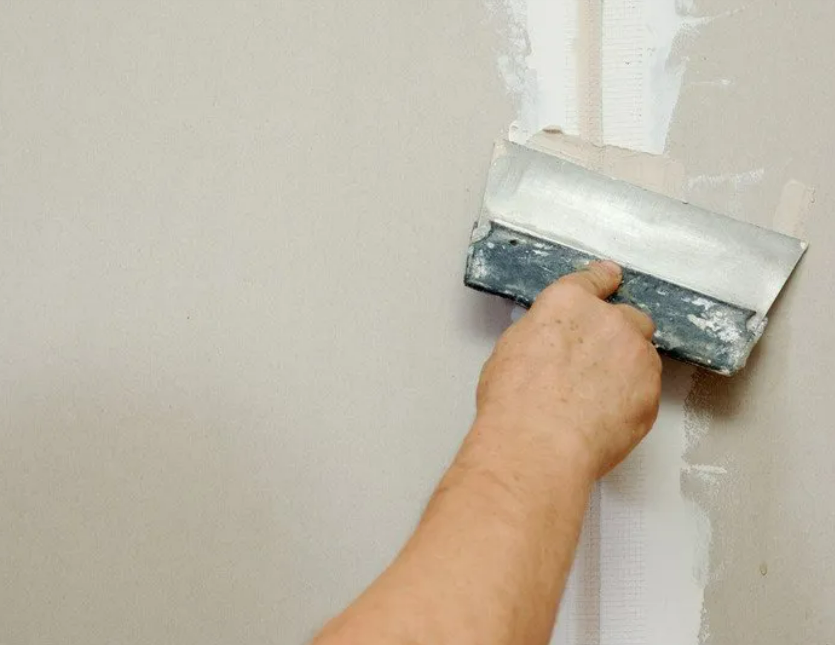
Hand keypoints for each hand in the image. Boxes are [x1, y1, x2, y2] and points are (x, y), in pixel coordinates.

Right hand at [475, 261, 661, 477]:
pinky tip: (604, 417)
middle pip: (629, 317)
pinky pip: (647, 389)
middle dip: (618, 334)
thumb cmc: (514, 402)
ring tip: (596, 399)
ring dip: (627, 368)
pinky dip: (632, 399)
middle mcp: (609, 320)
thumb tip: (553, 342)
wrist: (538, 444)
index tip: (611, 278)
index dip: (603, 280)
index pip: (594, 280)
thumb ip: (544, 333)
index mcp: (568, 303)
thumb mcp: (512, 350)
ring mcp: (635, 355)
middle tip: (594, 363)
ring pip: (642, 354)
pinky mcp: (651, 392)